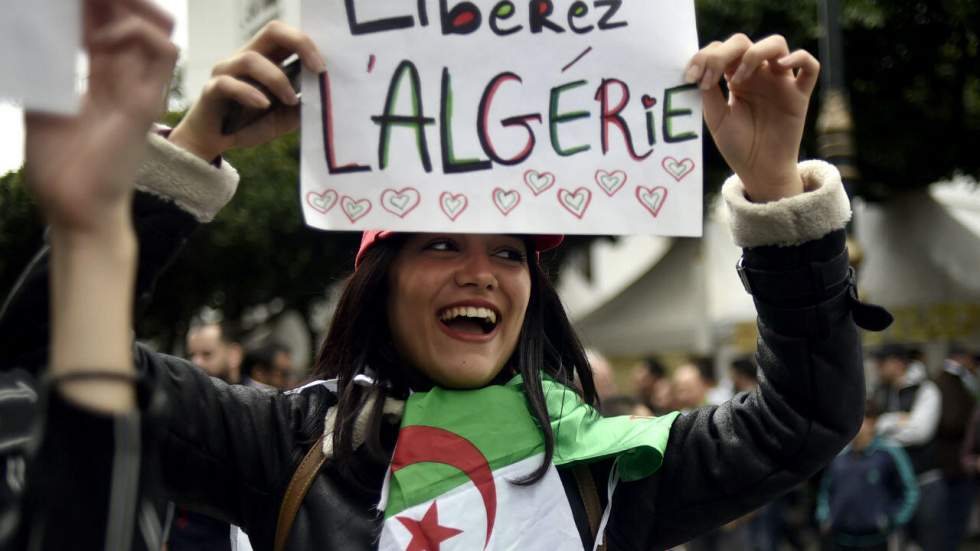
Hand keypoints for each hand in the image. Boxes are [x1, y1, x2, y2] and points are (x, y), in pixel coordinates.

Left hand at [25, 0, 177, 235]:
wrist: (75, 208)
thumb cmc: (59, 167)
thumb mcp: (42, 102)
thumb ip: (44, 67)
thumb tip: (30, 29)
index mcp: (101, 80)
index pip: (107, 23)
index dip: (93, 4)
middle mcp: (126, 79)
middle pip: (136, 16)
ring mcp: (140, 89)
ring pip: (159, 26)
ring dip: (131, 6)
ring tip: (99, 4)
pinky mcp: (146, 102)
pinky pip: (162, 52)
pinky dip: (135, 32)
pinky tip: (101, 39)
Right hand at [169, 21, 325, 160]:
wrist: (217, 143)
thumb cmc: (252, 124)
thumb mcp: (285, 117)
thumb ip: (302, 106)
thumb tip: (323, 98)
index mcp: (267, 59)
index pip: (287, 36)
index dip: (307, 44)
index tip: (324, 68)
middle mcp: (246, 58)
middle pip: (272, 31)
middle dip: (299, 43)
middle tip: (318, 69)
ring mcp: (226, 71)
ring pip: (251, 59)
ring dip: (277, 79)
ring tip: (290, 100)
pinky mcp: (211, 89)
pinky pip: (228, 84)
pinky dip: (248, 93)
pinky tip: (263, 105)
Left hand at [686, 34, 819, 201]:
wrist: (758, 170)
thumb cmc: (737, 145)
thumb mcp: (716, 118)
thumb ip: (709, 93)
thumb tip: (701, 68)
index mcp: (735, 77)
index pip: (721, 50)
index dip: (705, 57)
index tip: (691, 77)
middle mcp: (757, 75)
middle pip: (743, 42)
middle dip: (724, 53)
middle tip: (710, 76)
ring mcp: (780, 82)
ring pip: (776, 44)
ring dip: (754, 53)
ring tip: (738, 79)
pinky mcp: (799, 95)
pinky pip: (810, 67)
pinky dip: (800, 58)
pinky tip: (782, 66)